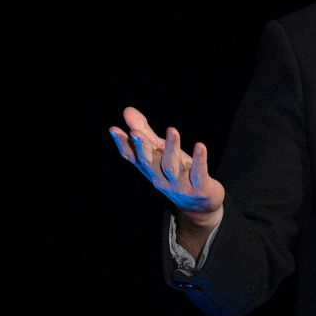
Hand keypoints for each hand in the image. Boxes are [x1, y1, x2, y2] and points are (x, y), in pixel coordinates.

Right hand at [109, 106, 224, 228]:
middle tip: (136, 132)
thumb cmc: (177, 173)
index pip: (133, 158)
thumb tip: (127, 110)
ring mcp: (179, 185)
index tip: (114, 130)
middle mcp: (160, 178)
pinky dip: (199, 160)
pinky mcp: (199, 187)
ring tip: (172, 130)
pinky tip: (200, 145)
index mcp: (150, 169)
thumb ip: (146, 133)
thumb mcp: (161, 153)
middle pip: (148, 163)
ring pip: (171, 167)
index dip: (123, 145)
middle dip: (142, 148)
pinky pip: (198, 173)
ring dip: (171, 148)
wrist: (200, 205)